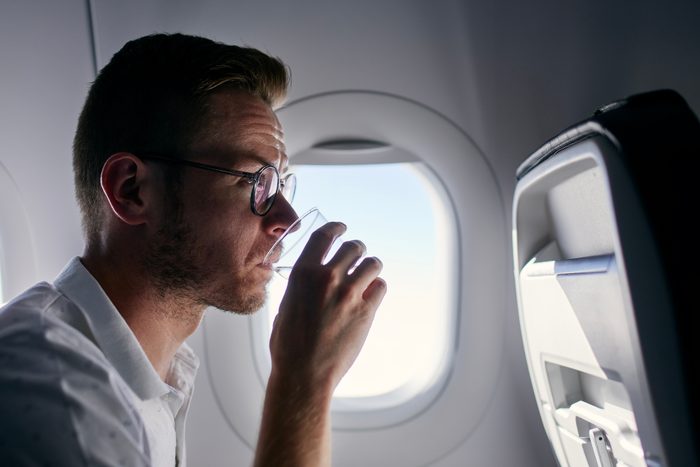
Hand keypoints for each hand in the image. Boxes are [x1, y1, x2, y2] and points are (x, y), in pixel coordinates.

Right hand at [269, 221, 386, 393]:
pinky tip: (372, 295)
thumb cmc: (288, 346)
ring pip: (373, 264)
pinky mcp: (366, 311)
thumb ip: (301, 288)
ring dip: (371, 266)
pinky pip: (381, 287)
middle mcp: (327, 278)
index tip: (342, 228)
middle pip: (353, 247)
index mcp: (303, 273)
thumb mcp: (285, 306)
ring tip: (369, 274)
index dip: (336, 228)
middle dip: (357, 249)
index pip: (324, 236)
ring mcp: (349, 294)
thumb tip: (310, 280)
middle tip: (358, 255)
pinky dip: (377, 288)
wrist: (304, 374)